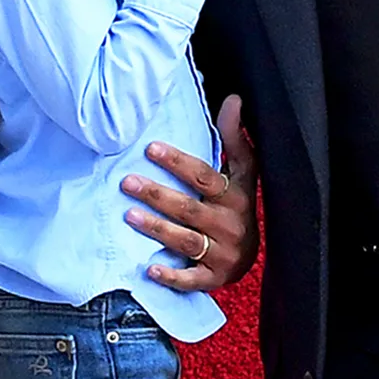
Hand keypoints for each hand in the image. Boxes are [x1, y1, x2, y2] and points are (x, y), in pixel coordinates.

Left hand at [123, 95, 258, 290]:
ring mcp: (223, 253)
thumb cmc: (239, 204)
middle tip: (127, 182)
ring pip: (186, 240)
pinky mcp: (215, 278)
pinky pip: (192, 279)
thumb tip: (233, 99)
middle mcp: (230, 224)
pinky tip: (150, 269)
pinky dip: (172, 276)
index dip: (178, 162)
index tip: (150, 148)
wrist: (251, 255)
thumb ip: (234, 136)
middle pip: (189, 208)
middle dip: (157, 194)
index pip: (204, 176)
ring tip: (129, 215)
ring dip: (157, 228)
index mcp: (235, 195)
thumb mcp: (244, 171)